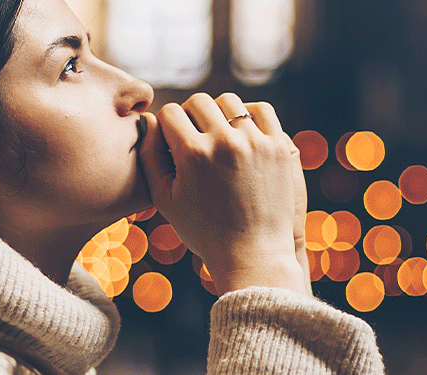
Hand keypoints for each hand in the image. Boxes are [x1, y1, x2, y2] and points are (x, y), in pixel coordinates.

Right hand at [138, 93, 309, 295]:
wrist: (253, 254)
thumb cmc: (203, 230)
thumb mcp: (164, 198)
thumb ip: (149, 155)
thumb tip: (148, 119)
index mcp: (192, 154)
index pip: (171, 112)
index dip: (167, 126)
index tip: (172, 142)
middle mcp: (224, 142)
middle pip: (198, 102)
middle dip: (191, 117)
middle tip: (194, 139)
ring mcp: (255, 142)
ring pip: (230, 102)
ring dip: (219, 113)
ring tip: (218, 136)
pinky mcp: (279, 147)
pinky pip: (262, 111)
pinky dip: (249, 116)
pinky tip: (242, 133)